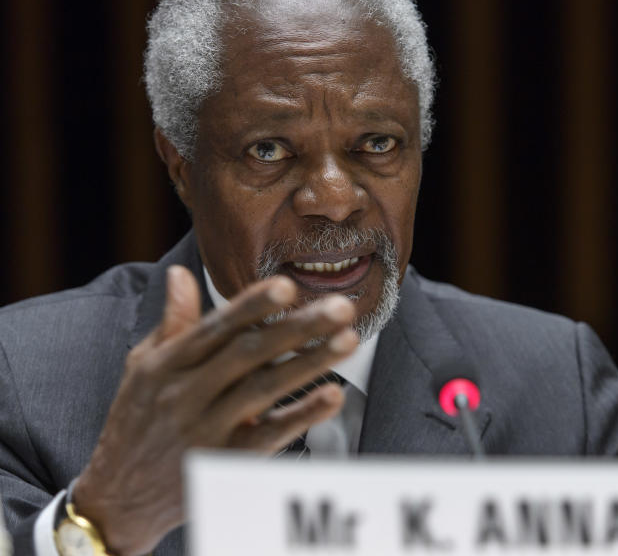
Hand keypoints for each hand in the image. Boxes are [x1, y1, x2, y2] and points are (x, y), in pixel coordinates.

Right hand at [71, 265, 357, 554]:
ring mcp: (206, 429)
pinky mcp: (224, 463)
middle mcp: (187, 393)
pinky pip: (269, 436)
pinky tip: (333, 396)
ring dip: (310, 363)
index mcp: (168, 363)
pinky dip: (302, 415)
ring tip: (347, 340)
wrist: (117, 497)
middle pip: (249, 353)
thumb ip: (172, 322)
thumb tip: (181, 273)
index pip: (216, 327)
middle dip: (298, 328)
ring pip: (264, 389)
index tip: (287, 285)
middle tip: (342, 306)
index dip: (251, 305)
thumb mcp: (142, 366)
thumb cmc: (137, 420)